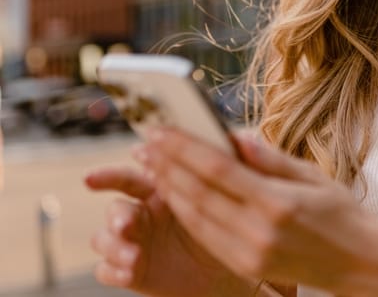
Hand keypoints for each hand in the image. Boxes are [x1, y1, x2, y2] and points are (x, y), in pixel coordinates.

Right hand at [85, 162, 241, 295]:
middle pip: (115, 206)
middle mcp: (142, 211)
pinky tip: (130, 273)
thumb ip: (237, 165)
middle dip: (116, 213)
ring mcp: (134, 241)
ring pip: (103, 239)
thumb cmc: (233, 217)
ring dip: (113, 245)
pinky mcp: (132, 270)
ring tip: (134, 256)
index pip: (133, 175)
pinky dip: (114, 270)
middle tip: (128, 223)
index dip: (116, 173)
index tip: (106, 174)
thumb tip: (242, 137)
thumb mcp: (238, 192)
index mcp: (160, 187)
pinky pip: (107, 270)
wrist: (232, 260)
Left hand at [141, 128, 377, 293]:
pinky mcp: (246, 266)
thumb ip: (272, 159)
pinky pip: (206, 236)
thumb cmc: (342, 213)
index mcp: (278, 202)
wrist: (360, 263)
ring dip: (169, 188)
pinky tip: (174, 194)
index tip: (162, 131)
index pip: (218, 170)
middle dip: (167, 165)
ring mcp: (249, 253)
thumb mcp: (314, 176)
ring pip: (196, 217)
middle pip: (200, 193)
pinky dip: (186, 213)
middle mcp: (259, 230)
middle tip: (144, 143)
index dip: (185, 149)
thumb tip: (235, 136)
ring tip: (151, 165)